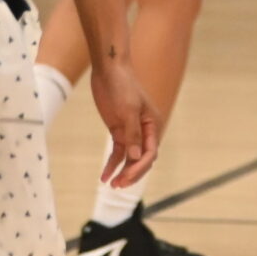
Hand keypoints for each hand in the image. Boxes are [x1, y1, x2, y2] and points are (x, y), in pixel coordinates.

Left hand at [89, 56, 161, 184]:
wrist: (109, 70)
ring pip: (130, 158)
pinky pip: (118, 152)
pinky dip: (112, 164)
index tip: (126, 177)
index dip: (140, 167)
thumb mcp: (128, 109)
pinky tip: (104, 176)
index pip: (150, 152)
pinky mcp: (118, 131)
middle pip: (142, 159)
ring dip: (123, 171)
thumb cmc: (122, 85)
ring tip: (112, 185)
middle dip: (132, 173)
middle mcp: (144, 131)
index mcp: (153, 124)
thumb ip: (132, 134)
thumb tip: (136, 157)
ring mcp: (131, 132)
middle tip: (118, 185)